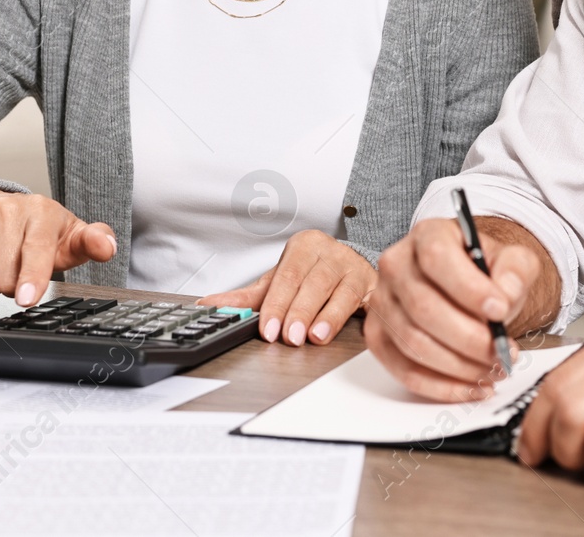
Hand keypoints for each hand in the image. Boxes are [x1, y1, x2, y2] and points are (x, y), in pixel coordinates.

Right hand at [0, 191, 116, 306]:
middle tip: (17, 273)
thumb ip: (94, 242)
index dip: (32, 277)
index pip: (35, 249)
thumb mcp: (70, 236)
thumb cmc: (38, 231)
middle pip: (5, 276)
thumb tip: (107, 247)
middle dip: (13, 286)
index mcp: (40, 211)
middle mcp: (5, 209)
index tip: (27, 299)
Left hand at [200, 230, 374, 346]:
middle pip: (314, 283)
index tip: (268, 330)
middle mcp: (333, 253)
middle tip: (290, 337)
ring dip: (329, 316)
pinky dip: (362, 315)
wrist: (351, 263)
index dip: (277, 304)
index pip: (288, 276)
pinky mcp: (375, 285)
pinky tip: (355, 327)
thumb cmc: (312, 273)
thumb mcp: (279, 281)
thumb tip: (208, 305)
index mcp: (306, 246)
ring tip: (315, 337)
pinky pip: (369, 301)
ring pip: (343, 292)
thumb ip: (248, 297)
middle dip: (300, 312)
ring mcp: (356, 268)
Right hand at [364, 216, 549, 401]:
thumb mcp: (513, 260)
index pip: (436, 258)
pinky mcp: (379, 338)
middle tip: (504, 352)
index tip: (500, 310)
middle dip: (470, 338)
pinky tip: (472, 387)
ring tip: (494, 369)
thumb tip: (504, 296)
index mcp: (427, 236)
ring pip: (414, 343)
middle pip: (423, 307)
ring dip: (460, 366)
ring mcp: (382, 303)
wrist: (470, 288)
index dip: (467, 288)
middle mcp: (396, 266)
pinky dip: (442, 387)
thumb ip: (515, 272)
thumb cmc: (487, 274)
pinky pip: (405, 371)